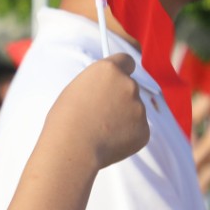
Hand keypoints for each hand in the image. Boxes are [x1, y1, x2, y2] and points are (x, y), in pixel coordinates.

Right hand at [51, 54, 148, 168]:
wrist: (72, 147)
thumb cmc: (66, 119)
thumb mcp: (77, 89)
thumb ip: (99, 85)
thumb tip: (109, 90)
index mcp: (109, 70)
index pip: (127, 61)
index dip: (123, 71)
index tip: (120, 79)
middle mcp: (128, 84)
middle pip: (130, 88)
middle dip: (121, 99)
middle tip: (102, 114)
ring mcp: (139, 107)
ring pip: (134, 111)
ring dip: (123, 118)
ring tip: (100, 131)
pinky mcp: (144, 130)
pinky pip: (137, 131)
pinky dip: (127, 136)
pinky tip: (108, 142)